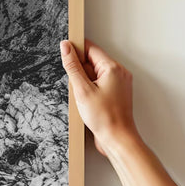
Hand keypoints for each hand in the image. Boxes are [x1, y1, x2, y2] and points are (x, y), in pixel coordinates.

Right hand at [59, 38, 138, 156]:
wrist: (117, 139)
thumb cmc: (104, 117)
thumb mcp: (82, 90)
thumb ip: (72, 66)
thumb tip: (66, 47)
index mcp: (113, 68)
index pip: (91, 49)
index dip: (76, 51)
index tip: (65, 54)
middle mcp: (119, 73)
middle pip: (93, 62)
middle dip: (80, 72)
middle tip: (77, 88)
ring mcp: (119, 84)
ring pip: (95, 74)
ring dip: (85, 83)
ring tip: (85, 98)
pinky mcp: (116, 94)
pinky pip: (100, 85)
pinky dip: (90, 90)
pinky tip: (88, 103)